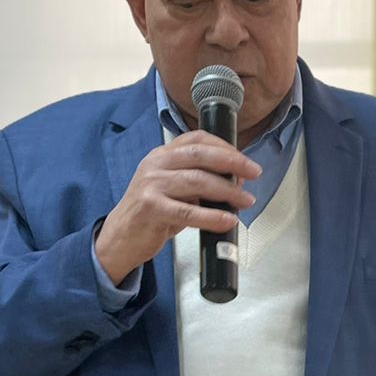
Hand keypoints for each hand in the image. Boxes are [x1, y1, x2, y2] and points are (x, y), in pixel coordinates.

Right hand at [95, 132, 260, 282]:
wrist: (120, 236)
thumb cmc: (152, 212)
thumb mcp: (173, 189)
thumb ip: (200, 181)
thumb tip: (236, 181)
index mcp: (162, 155)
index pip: (197, 139)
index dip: (224, 146)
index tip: (244, 159)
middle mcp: (155, 165)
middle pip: (200, 155)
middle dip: (232, 162)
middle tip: (254, 172)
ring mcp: (151, 185)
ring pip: (197, 181)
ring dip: (227, 190)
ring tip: (246, 201)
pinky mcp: (151, 209)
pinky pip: (188, 212)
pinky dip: (212, 217)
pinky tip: (228, 220)